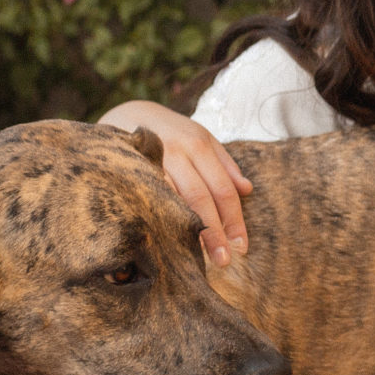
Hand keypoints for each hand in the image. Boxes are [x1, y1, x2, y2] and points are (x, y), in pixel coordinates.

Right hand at [100, 100, 252, 266]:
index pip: (223, 189)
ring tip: (199, 257)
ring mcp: (150, 160)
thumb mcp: (202, 139)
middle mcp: (176, 151)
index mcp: (199, 145)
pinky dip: (160, 218)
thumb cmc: (172, 133)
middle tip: (224, 261)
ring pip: (173, 199)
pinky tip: (168, 238)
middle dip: (214, 232)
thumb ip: (224, 164)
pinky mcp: (129, 169)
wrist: (127, 113)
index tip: (241, 247)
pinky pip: (148, 197)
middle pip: (200, 197)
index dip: (234, 220)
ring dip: (187, 229)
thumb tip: (247, 190)